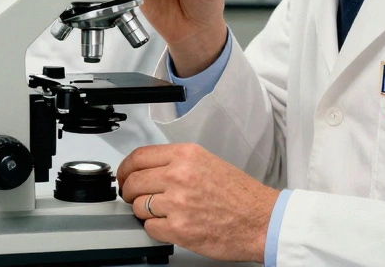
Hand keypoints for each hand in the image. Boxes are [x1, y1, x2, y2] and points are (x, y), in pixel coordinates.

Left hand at [117, 143, 278, 261]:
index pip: (138, 157)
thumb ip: (177, 163)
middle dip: (130, 192)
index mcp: (186, 156)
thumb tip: (148, 170)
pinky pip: (149, 228)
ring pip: (138, 206)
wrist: (261, 221)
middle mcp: (179, 176)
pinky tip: (170, 225)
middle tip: (136, 197)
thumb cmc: (241, 196)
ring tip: (161, 213)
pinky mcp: (179, 229)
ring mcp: (177, 203)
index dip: (125, 169)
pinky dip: (155, 229)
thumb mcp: (207, 162)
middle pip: (133, 182)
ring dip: (144, 212)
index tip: (123, 176)